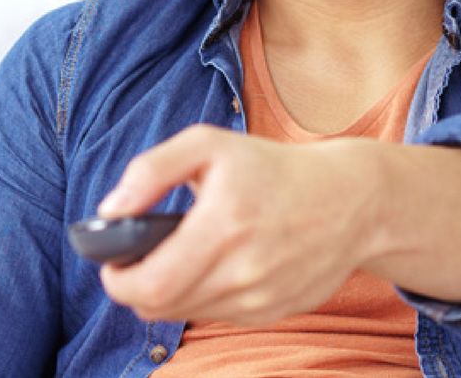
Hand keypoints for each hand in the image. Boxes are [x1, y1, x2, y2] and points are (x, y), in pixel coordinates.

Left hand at [96, 124, 378, 325]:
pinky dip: (202, 296)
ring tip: (174, 258)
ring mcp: (260, 298)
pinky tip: (212, 267)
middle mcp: (244, 270)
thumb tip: (110, 211)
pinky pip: (216, 316)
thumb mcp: (208, 145)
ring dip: (168, 292)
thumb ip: (151, 171)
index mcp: (224, 225)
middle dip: (134, 288)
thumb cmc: (272, 167)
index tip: (111, 260)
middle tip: (133, 262)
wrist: (350, 200)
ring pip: (186, 313)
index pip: (150, 285)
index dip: (117, 279)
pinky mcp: (273, 313)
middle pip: (160, 307)